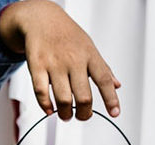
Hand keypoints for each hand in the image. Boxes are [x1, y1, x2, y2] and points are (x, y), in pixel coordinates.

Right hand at [0, 0, 120, 119]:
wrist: (41, 19)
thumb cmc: (67, 35)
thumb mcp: (89, 47)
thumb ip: (103, 68)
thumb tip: (117, 85)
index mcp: (90, 56)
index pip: (104, 80)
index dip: (111, 99)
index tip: (114, 113)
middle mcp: (74, 60)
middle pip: (84, 96)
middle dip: (84, 113)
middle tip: (82, 116)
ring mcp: (54, 64)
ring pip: (63, 98)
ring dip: (65, 113)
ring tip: (65, 115)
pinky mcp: (37, 66)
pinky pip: (41, 92)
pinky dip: (45, 105)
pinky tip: (49, 110)